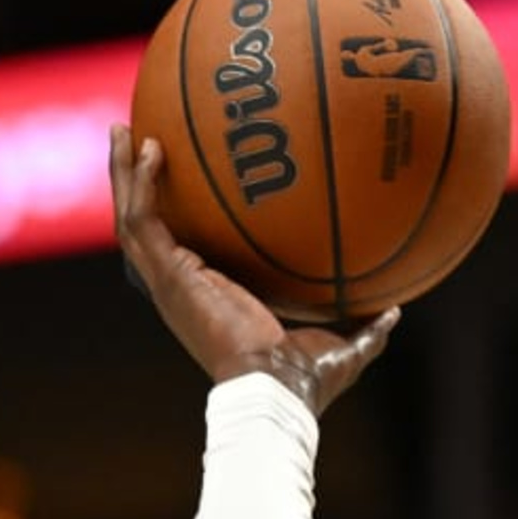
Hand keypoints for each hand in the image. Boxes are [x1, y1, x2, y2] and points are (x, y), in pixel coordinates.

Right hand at [109, 128, 397, 413]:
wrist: (277, 390)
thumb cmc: (303, 382)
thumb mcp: (342, 346)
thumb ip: (366, 327)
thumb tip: (396, 311)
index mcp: (208, 295)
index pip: (180, 248)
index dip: (174, 215)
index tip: (179, 179)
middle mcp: (180, 286)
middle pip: (145, 225)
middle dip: (134, 182)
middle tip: (133, 136)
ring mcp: (169, 281)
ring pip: (131, 217)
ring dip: (123, 172)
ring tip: (121, 128)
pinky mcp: (169, 275)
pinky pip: (144, 220)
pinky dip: (140, 184)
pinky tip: (150, 148)